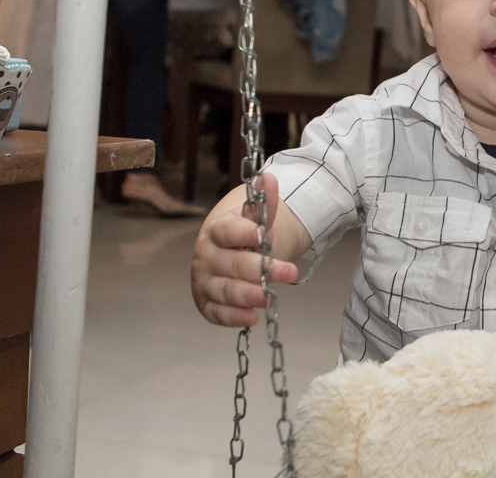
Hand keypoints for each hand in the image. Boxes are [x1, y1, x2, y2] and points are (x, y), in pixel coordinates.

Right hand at [191, 173, 298, 326]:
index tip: (264, 233)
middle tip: (289, 272)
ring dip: (248, 295)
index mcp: (217, 232)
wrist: (223, 254)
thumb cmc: (240, 238)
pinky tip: (252, 317)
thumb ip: (263, 203)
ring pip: (225, 290)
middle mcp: (207, 257)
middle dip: (260, 269)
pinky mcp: (208, 304)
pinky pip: (217, 313)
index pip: (227, 231)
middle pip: (232, 264)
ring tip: (270, 297)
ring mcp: (205, 282)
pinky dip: (233, 317)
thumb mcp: (253, 220)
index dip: (244, 232)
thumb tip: (269, 178)